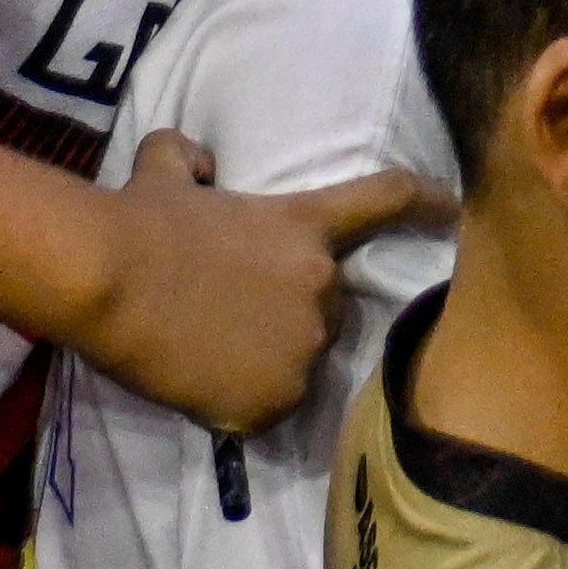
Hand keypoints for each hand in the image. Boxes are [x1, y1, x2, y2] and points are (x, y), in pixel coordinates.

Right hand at [73, 128, 451, 432]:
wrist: (111, 279)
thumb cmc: (137, 220)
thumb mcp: (163, 170)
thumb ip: (188, 158)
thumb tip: (198, 161)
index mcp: (306, 228)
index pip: (387, 201)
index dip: (428, 203)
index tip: (457, 210)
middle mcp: (323, 287)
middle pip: (327, 308)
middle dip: (290, 312)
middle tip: (229, 314)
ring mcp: (306, 346)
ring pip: (298, 362)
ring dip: (265, 360)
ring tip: (206, 352)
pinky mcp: (277, 399)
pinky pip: (266, 409)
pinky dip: (237, 404)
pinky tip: (199, 385)